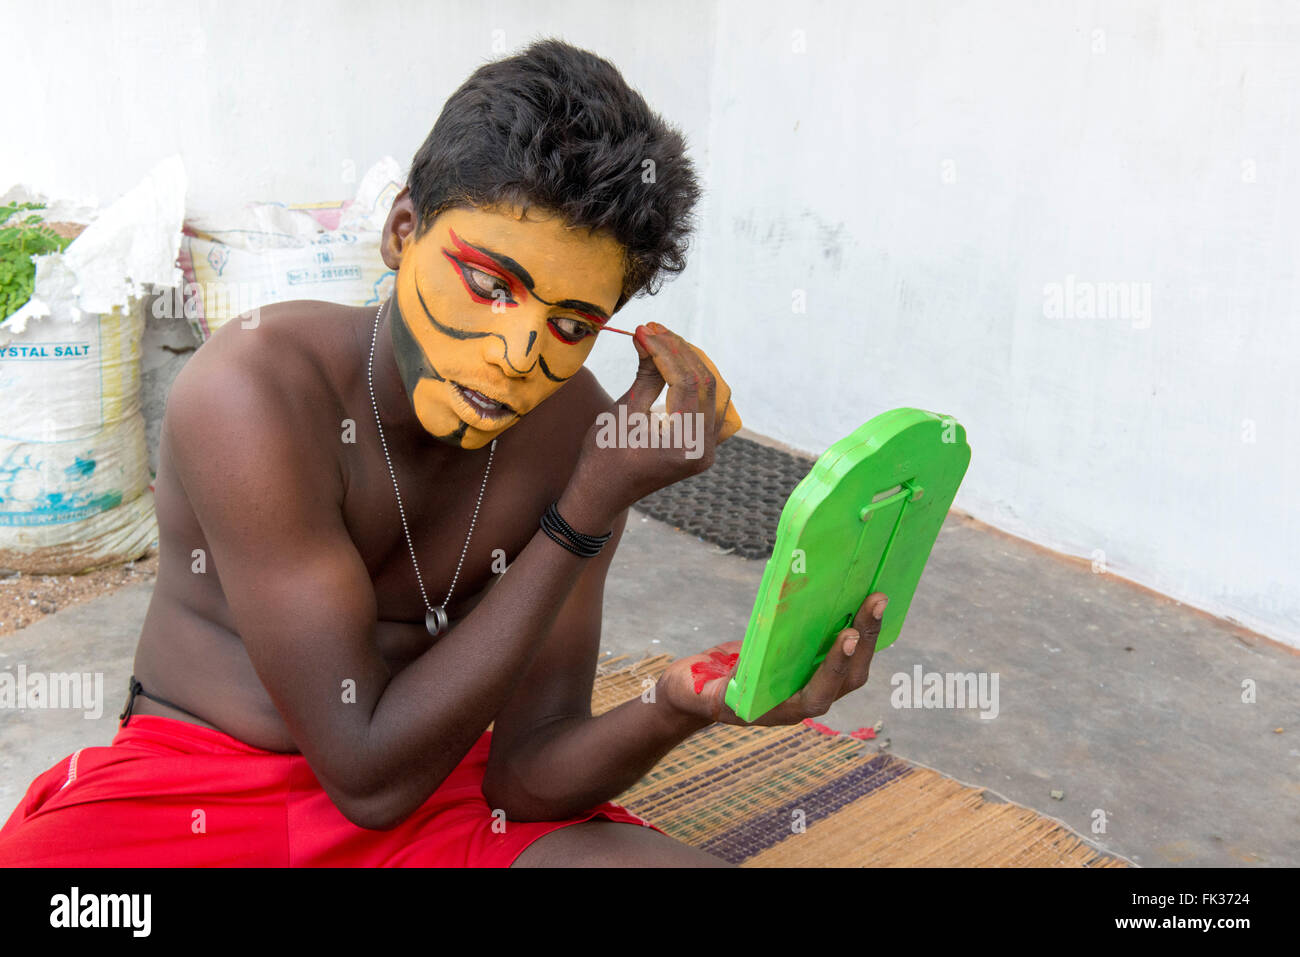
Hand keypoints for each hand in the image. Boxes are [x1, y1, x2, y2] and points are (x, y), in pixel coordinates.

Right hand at [567, 323, 738, 521]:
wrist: (601, 493)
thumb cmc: (603, 456)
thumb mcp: (623, 411)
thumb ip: (646, 373)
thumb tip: (648, 334)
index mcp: (684, 445)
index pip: (685, 383)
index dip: (666, 351)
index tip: (646, 330)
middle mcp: (704, 450)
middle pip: (707, 385)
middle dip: (682, 352)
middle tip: (655, 330)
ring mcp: (707, 450)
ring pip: (714, 393)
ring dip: (693, 364)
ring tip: (665, 342)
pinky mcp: (703, 447)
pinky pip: (711, 407)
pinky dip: (698, 384)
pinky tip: (678, 366)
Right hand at [657, 592, 888, 725]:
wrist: (694, 688)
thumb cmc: (692, 692)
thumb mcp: (694, 693)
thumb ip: (712, 695)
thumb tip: (730, 689)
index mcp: (779, 710)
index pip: (818, 695)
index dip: (834, 668)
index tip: (846, 635)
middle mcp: (801, 699)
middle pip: (846, 677)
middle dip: (864, 640)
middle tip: (875, 601)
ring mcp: (806, 681)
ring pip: (850, 663)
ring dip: (866, 632)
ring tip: (877, 596)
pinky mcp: (805, 663)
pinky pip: (837, 647)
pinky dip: (852, 626)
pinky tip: (858, 599)